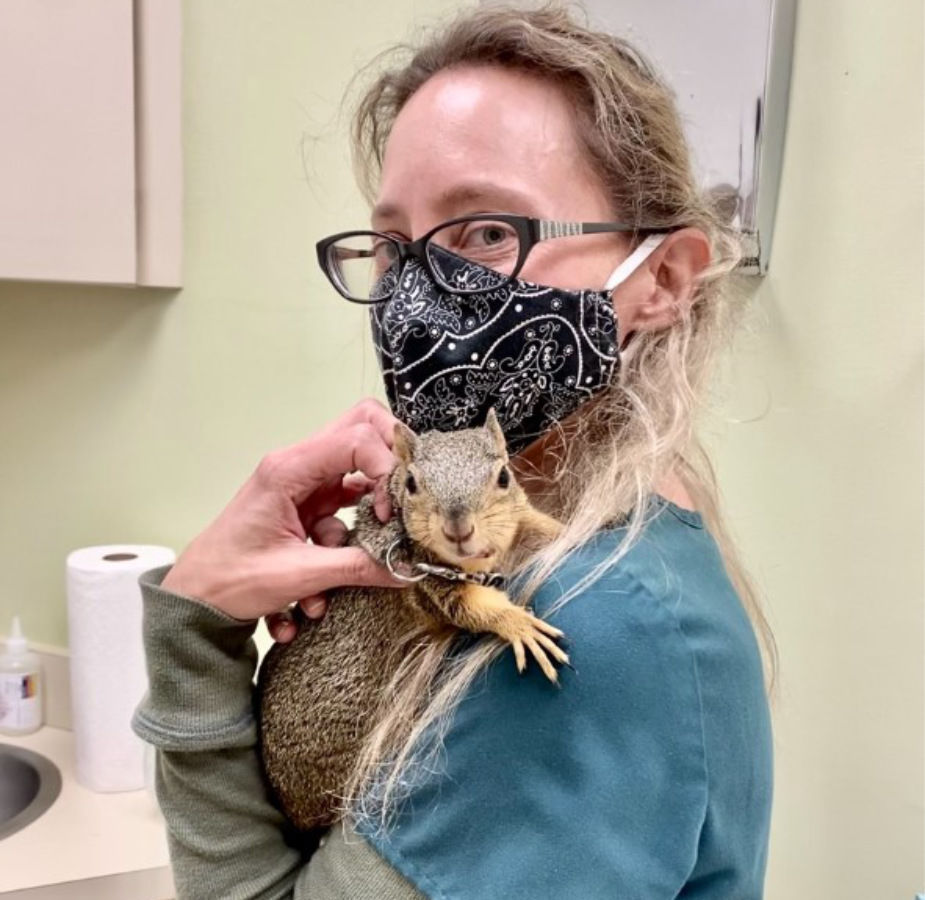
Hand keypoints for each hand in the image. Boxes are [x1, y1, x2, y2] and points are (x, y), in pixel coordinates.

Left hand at [161, 399, 407, 628]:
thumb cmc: (229, 578)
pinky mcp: (310, 506)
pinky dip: (352, 536)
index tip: (390, 512)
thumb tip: (405, 567)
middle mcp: (298, 467)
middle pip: (361, 430)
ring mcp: (306, 484)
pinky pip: (348, 506)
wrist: (197, 598)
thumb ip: (357, 567)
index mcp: (288, 469)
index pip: (358, 439)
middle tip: (402, 494)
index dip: (386, 469)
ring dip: (369, 509)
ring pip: (359, 470)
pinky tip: (332, 573)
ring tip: (360, 548)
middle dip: (390, 460)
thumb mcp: (298, 574)